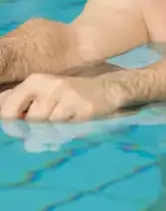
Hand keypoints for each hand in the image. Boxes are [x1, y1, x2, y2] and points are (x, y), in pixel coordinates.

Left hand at [0, 73, 123, 120]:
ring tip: (63, 121)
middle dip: (34, 127)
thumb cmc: (71, 91)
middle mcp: (51, 86)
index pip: (8, 107)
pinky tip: (74, 121)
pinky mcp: (84, 110)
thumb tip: (0, 107)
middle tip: (44, 126)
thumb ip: (21, 98)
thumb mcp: (45, 89)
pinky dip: (68, 130)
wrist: (109, 88)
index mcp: (36, 80)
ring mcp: (69, 98)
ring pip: (48, 126)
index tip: (19, 127)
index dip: (10, 123)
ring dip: (53, 129)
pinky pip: (67, 129)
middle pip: (29, 120)